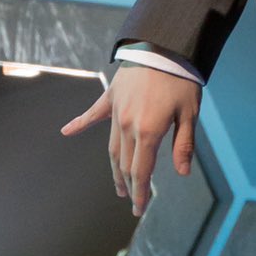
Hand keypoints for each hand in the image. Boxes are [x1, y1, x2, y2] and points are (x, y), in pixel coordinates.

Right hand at [61, 65, 201, 216]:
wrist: (163, 46)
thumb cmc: (181, 80)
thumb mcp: (189, 113)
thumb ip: (183, 144)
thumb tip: (182, 173)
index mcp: (148, 132)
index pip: (141, 172)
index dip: (140, 193)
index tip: (138, 210)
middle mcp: (127, 125)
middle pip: (124, 163)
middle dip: (128, 185)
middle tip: (130, 200)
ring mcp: (116, 111)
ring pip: (112, 147)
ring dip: (114, 167)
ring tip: (118, 183)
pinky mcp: (111, 96)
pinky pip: (93, 114)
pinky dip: (79, 124)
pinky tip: (66, 132)